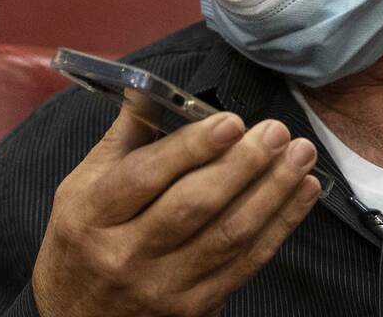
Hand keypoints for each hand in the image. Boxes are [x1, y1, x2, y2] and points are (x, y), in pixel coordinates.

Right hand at [32, 102, 321, 316]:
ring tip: (300, 156)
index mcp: (92, 214)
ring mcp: (162, 285)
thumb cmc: (81, 241)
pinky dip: (280, 225)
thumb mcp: (81, 187)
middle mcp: (125, 253)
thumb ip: (123, 138)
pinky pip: (246, 263)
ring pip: (228, 235)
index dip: (193, 147)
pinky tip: (302, 193)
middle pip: (194, 205)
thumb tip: (151, 87)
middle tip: (277, 132)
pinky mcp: (194, 307)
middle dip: (243, 164)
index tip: (231, 121)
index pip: (146, 175)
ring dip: (273, 192)